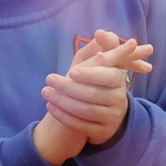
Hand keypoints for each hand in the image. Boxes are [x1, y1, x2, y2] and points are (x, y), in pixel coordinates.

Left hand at [42, 30, 150, 147]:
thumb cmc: (98, 82)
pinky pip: (80, 125)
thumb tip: (100, 32)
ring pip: (84, 110)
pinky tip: (50, 107)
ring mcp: (111, 118)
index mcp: (120, 80)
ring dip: (61, 101)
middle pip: (92, 94)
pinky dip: (63, 116)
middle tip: (49, 79)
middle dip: (68, 87)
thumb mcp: (100, 64)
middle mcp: (119, 100)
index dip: (90, 74)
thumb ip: (102, 46)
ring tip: (45, 92)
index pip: (107, 76)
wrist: (103, 112)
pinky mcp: (101, 133)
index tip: (71, 71)